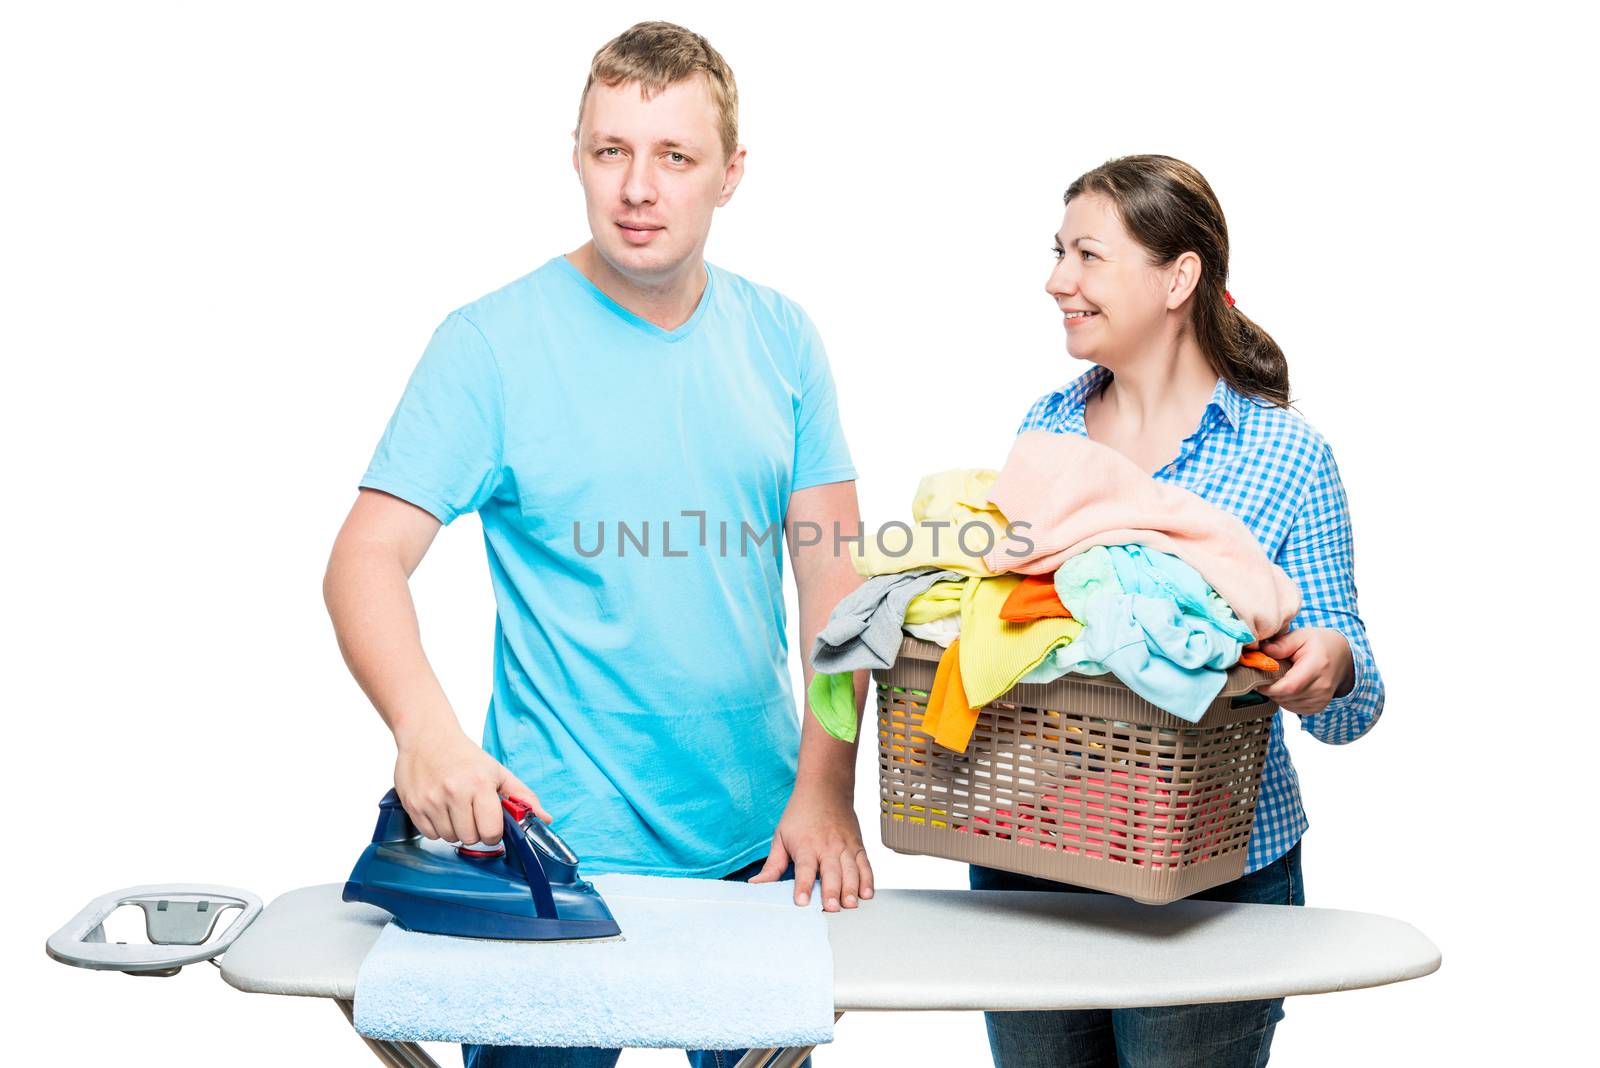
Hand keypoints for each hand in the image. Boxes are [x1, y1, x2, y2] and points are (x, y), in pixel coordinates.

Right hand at [394, 724, 550, 844]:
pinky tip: (440, 810)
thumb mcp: (498, 772)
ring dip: (455, 830)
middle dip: (474, 831)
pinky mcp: (413, 805)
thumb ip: (522, 797)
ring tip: (455, 809)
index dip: (493, 833)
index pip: (490, 831)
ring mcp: (432, 800)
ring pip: (449, 838)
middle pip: (470, 838)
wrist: (427, 737)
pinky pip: (430, 834)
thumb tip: (546, 818)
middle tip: (472, 814)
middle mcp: (454, 792)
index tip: (491, 825)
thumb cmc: (465, 757)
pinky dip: (437, 828)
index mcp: (480, 783)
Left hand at [749, 781, 874, 911]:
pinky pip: (865, 865)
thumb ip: (772, 865)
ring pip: (851, 870)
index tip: (802, 902)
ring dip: (852, 889)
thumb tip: (756, 884)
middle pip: (831, 872)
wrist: (825, 787)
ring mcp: (845, 846)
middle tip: (831, 908)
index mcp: (806, 845)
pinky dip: (868, 880)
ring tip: (850, 905)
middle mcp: (827, 846)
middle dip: (831, 891)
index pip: (804, 868)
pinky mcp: (858, 846)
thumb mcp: (781, 836)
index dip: (803, 885)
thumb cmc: (800, 814)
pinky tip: (867, 894)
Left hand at [1254, 627, 1354, 715]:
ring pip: (1288, 704)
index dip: (1269, 686)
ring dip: (1277, 695)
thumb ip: (1281, 644)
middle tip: (1265, 675)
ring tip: (1279, 679)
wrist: (1341, 655)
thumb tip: (1263, 651)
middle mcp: (1322, 687)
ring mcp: (1321, 699)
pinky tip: (1287, 687)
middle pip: (1287, 697)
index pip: (1289, 686)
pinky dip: (1285, 700)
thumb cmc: (1319, 644)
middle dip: (1270, 688)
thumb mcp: (1300, 636)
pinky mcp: (1318, 707)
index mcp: (1317, 667)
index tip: (1257, 678)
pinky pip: (1294, 709)